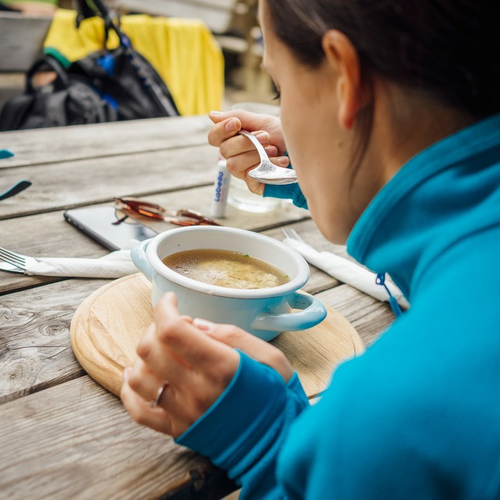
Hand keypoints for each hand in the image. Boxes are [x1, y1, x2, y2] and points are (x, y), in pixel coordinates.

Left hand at [121, 292, 292, 436]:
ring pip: (140, 377)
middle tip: (174, 327)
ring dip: (144, 356)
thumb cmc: (278, 397)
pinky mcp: (178, 430)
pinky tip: (137, 374)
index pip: (173, 331)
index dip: (165, 309)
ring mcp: (184, 413)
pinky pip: (139, 412)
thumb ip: (233, 336)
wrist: (278, 444)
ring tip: (160, 349)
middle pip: (150, 349)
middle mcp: (198, 391)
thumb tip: (197, 325)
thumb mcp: (271, 357)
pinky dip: (130, 389)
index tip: (171, 300)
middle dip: (155, 327)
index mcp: (222, 367)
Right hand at [208, 110, 288, 195]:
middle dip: (246, 142)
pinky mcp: (255, 185)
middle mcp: (236, 157)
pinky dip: (267, 166)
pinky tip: (280, 161)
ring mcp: (244, 172)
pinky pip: (250, 177)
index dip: (221, 130)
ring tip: (274, 150)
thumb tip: (211, 116)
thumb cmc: (285, 136)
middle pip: (224, 150)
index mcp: (234, 140)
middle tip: (266, 137)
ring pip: (234, 165)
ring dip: (256, 154)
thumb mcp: (263, 121)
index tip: (237, 124)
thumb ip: (239, 117)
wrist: (306, 150)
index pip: (214, 137)